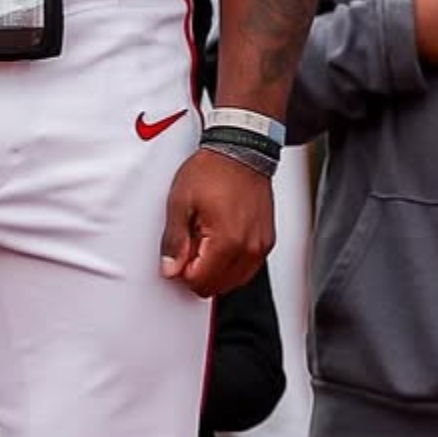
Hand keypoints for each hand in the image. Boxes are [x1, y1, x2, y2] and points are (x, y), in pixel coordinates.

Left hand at [160, 146, 277, 297]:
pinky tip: (224, 240)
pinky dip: (233, 261)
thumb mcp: (180, 203)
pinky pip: (248, 267)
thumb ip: (174, 242)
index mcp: (226, 241)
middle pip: (217, 286)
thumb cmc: (214, 170)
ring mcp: (261, 245)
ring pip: (235, 280)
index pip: (200, 283)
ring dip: (217, 269)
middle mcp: (249, 248)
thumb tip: (170, 268)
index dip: (183, 272)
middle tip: (193, 243)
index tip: (180, 252)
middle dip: (200, 272)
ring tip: (209, 239)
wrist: (243, 150)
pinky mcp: (267, 239)